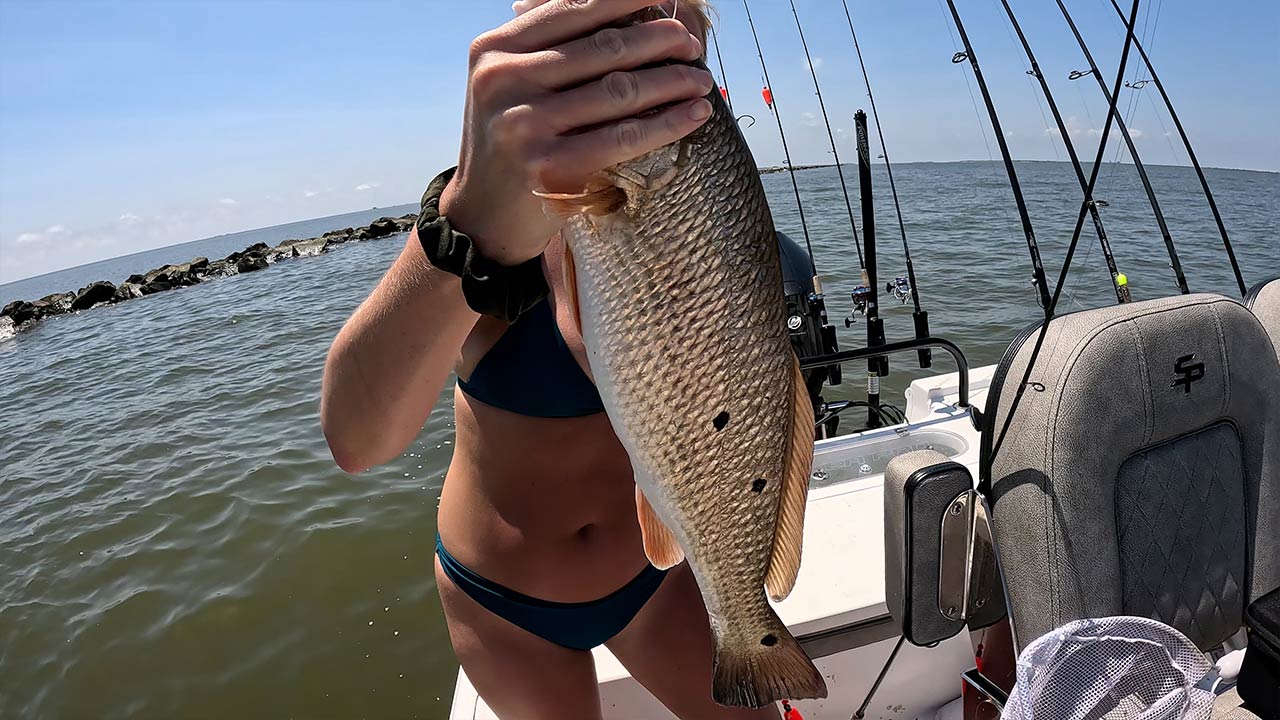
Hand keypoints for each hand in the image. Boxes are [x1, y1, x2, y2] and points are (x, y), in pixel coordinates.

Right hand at [440, 0, 714, 265]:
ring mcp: (525, 124)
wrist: (483, 214)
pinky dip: (667, 123)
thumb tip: (628, 12)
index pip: (572, 9)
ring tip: (699, 79)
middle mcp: (505, 80)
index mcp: (496, 48)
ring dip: (671, 81)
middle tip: (690, 45)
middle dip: (658, 41)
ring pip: (619, 90)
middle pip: (603, 48)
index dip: (626, 0)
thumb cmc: (513, 139)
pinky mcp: (549, 167)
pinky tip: (694, 114)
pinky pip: (623, 137)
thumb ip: (552, 47)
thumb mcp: (512, 82)